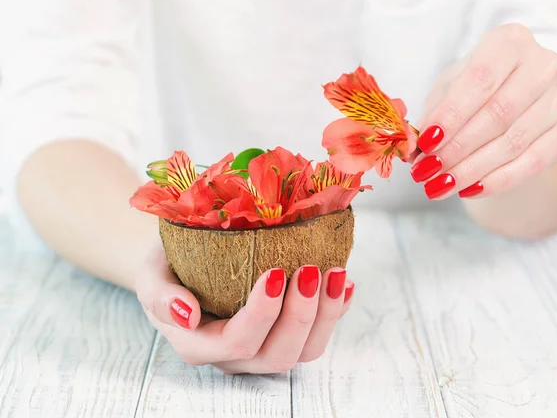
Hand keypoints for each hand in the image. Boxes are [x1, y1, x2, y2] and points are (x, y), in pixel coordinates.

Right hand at [135, 246, 354, 373]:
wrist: (181, 262)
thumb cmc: (167, 267)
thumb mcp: (150, 275)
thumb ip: (159, 296)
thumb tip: (185, 314)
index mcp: (200, 344)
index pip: (237, 343)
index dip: (262, 314)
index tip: (275, 271)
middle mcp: (236, 355)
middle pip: (278, 354)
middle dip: (300, 315)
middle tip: (309, 269)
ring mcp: (263, 347)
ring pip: (303, 351)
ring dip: (326, 315)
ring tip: (335, 273)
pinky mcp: (284, 332)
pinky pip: (316, 335)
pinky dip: (336, 311)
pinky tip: (345, 284)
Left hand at [410, 23, 556, 199]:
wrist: (513, 101)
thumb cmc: (472, 89)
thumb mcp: (447, 92)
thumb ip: (430, 115)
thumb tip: (410, 146)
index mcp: (509, 42)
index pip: (480, 80)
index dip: (451, 115)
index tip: (425, 143)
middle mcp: (542, 66)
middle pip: (498, 115)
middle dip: (456, 149)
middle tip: (425, 172)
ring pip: (513, 142)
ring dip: (471, 170)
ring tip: (438, 186)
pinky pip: (531, 163)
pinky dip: (496, 181)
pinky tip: (467, 190)